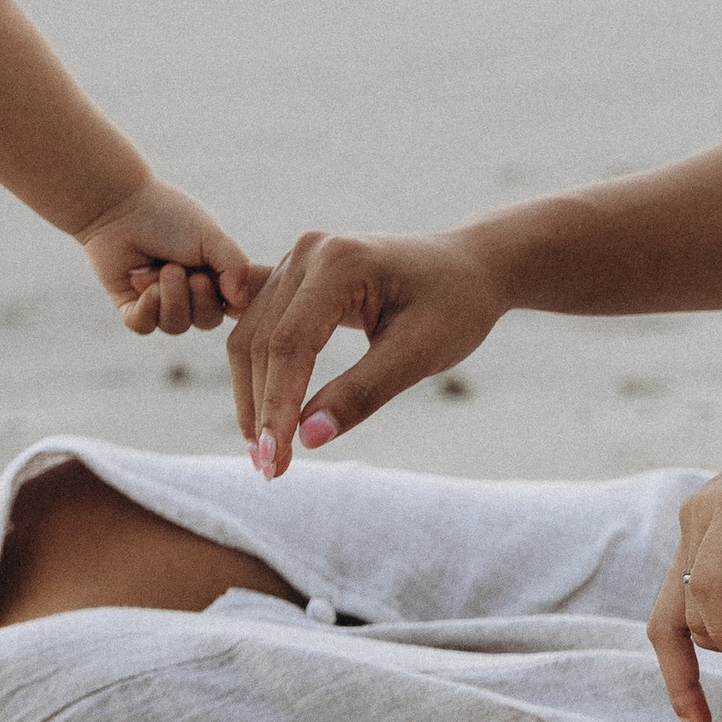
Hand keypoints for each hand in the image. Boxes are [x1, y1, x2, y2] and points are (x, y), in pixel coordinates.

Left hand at [81, 178, 260, 336]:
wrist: (120, 206)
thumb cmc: (169, 216)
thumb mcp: (212, 236)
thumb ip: (236, 267)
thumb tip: (241, 305)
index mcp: (214, 276)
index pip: (232, 308)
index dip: (227, 300)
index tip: (212, 276)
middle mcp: (190, 293)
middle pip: (206, 321)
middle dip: (197, 298)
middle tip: (181, 269)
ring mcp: (160, 302)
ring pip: (175, 326)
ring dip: (171, 298)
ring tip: (163, 269)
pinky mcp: (131, 306)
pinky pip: (144, 326)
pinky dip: (146, 309)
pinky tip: (141, 283)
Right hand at [228, 227, 505, 476]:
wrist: (470, 267)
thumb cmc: (455, 307)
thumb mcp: (420, 354)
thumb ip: (363, 393)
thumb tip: (308, 438)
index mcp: (339, 262)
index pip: (290, 343)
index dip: (276, 405)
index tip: (273, 460)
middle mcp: (309, 252)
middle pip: (262, 341)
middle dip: (261, 409)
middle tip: (269, 469)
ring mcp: (297, 259)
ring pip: (251, 335)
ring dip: (253, 394)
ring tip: (266, 449)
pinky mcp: (295, 274)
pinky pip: (259, 322)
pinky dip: (257, 368)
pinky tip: (256, 409)